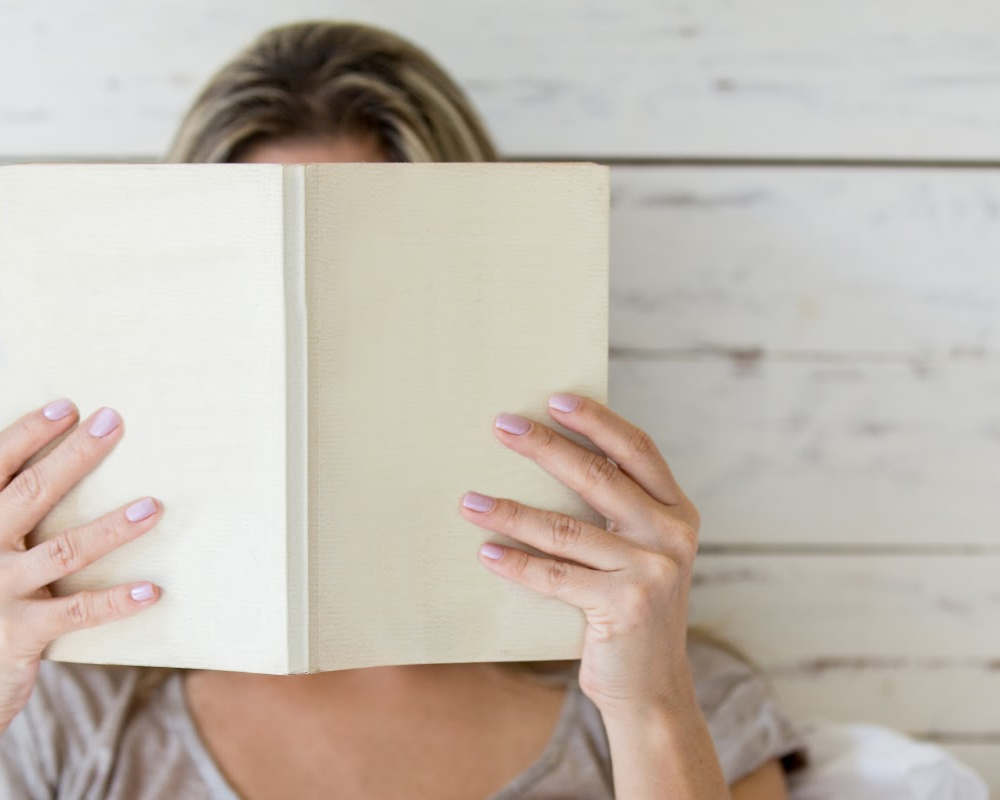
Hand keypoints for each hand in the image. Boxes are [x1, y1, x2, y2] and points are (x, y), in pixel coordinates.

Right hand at [0, 399, 161, 732]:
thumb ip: (13, 510)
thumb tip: (57, 467)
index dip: (27, 435)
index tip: (67, 406)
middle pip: (29, 496)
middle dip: (72, 457)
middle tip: (112, 423)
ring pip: (62, 552)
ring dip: (110, 528)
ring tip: (152, 507)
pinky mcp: (20, 635)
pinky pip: (76, 613)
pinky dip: (115, 602)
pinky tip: (151, 591)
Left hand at [458, 392, 699, 718]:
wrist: (652, 688)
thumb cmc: (631, 608)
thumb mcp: (641, 552)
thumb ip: (618, 510)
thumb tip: (553, 457)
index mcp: (677, 511)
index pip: (637, 450)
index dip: (597, 421)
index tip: (555, 399)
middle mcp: (671, 535)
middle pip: (597, 477)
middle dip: (544, 447)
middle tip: (501, 426)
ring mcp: (651, 572)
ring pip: (565, 529)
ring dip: (510, 511)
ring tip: (470, 500)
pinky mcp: (624, 607)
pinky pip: (554, 576)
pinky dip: (515, 563)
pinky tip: (486, 551)